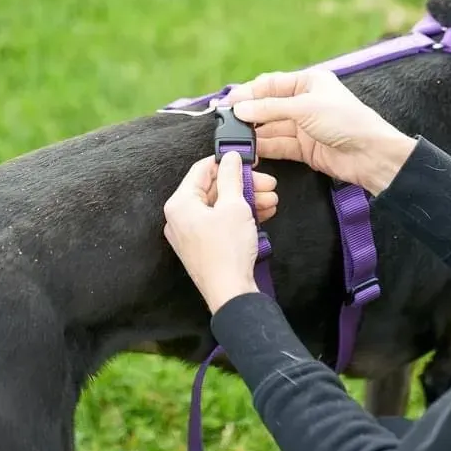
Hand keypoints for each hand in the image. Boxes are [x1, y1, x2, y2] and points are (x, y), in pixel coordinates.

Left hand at [163, 152, 278, 313]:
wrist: (230, 293)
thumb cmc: (227, 252)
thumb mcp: (234, 206)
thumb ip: (232, 177)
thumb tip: (230, 157)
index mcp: (180, 204)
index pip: (202, 170)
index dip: (227, 161)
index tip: (246, 159)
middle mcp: (181, 218)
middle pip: (215, 189)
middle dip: (244, 184)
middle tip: (266, 182)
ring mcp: (191, 234)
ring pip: (221, 206)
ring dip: (247, 200)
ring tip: (270, 199)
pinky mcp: (204, 246)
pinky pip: (222, 222)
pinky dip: (241, 216)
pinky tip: (263, 213)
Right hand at [223, 70, 416, 194]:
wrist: (371, 154)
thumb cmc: (345, 121)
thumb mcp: (305, 108)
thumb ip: (269, 108)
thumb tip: (239, 108)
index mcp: (309, 82)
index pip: (271, 85)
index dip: (248, 93)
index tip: (227, 103)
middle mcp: (304, 102)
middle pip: (268, 107)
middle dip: (248, 115)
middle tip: (225, 123)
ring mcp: (304, 126)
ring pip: (271, 128)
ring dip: (254, 134)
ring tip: (233, 139)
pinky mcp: (304, 148)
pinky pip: (278, 145)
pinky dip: (264, 148)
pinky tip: (249, 150)